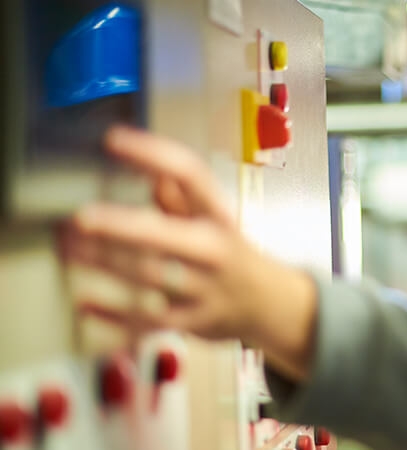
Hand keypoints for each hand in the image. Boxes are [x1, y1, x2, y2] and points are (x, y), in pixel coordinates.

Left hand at [58, 125, 316, 379]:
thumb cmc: (231, 255)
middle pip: (166, 235)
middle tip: (82, 218)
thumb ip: (183, 198)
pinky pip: (150, 321)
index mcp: (218, 216)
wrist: (269, 304)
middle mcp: (213, 250)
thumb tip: (152, 176)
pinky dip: (115, 316)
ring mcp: (204, 288)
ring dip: (107, 264)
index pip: (189, 175)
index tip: (113, 140)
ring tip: (71, 249)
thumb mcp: (216, 219)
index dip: (153, 154)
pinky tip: (86, 304)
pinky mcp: (192, 322)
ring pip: (151, 277)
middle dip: (122, 227)